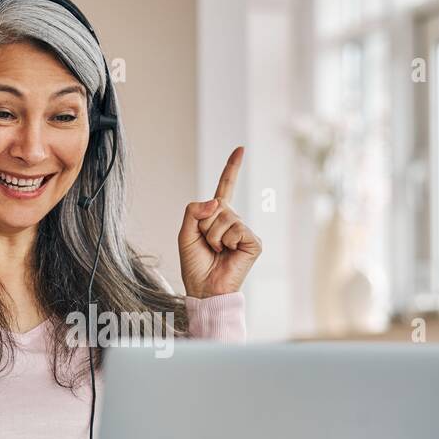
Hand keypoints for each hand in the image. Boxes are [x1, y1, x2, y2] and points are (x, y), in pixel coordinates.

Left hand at [178, 146, 261, 298]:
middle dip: (204, 225)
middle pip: (216, 205)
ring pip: (225, 217)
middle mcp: (233, 221)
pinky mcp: (254, 242)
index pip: (225, 187)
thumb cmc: (195, 265)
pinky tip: (228, 254)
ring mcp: (244, 231)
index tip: (241, 149)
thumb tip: (217, 201)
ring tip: (216, 251)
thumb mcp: (185, 234)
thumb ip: (193, 211)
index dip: (232, 168)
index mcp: (217, 217)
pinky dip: (226, 242)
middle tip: (207, 245)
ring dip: (213, 236)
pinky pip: (236, 229)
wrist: (205, 289)